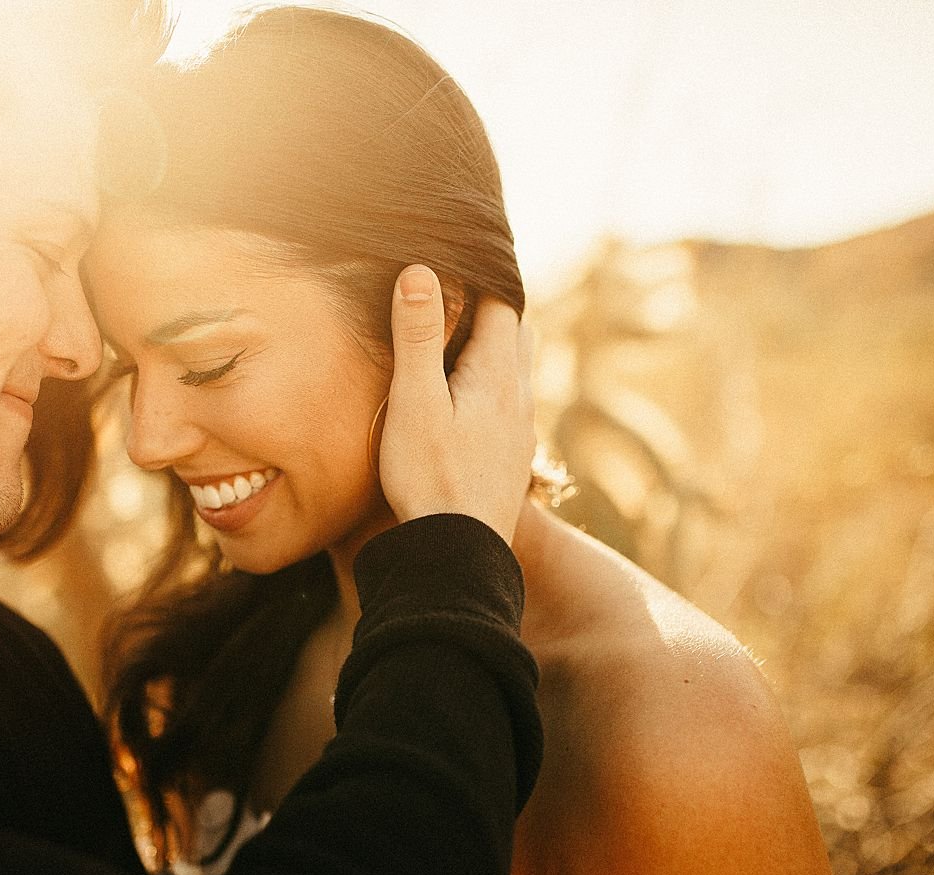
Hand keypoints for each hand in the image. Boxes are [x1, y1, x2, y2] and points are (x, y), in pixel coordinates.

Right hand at [377, 265, 534, 542]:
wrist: (458, 556)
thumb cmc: (430, 477)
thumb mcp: (415, 402)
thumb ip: (418, 337)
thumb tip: (420, 270)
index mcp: (497, 375)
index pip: (501, 304)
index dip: (478, 278)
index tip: (452, 260)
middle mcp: (518, 398)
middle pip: (516, 333)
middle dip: (492, 308)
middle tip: (459, 290)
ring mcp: (518, 432)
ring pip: (515, 372)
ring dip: (493, 349)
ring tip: (461, 340)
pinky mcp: (509, 460)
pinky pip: (508, 406)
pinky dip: (490, 386)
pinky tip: (467, 403)